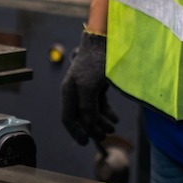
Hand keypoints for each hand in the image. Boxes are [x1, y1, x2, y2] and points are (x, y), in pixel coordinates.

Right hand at [60, 30, 117, 144]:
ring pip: (92, 111)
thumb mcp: (89, 87)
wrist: (105, 39)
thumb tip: (88, 126)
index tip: (87, 142)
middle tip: (105, 136)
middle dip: (92, 128)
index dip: (76, 132)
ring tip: (112, 128)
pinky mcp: (97, 83)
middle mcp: (75, 91)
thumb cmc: (95, 62)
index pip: (68, 118)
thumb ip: (87, 108)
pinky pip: (100, 102)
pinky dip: (107, 112)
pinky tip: (114, 118)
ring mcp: (86, 87)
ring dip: (101, 121)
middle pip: (81, 116)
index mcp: (68, 91)